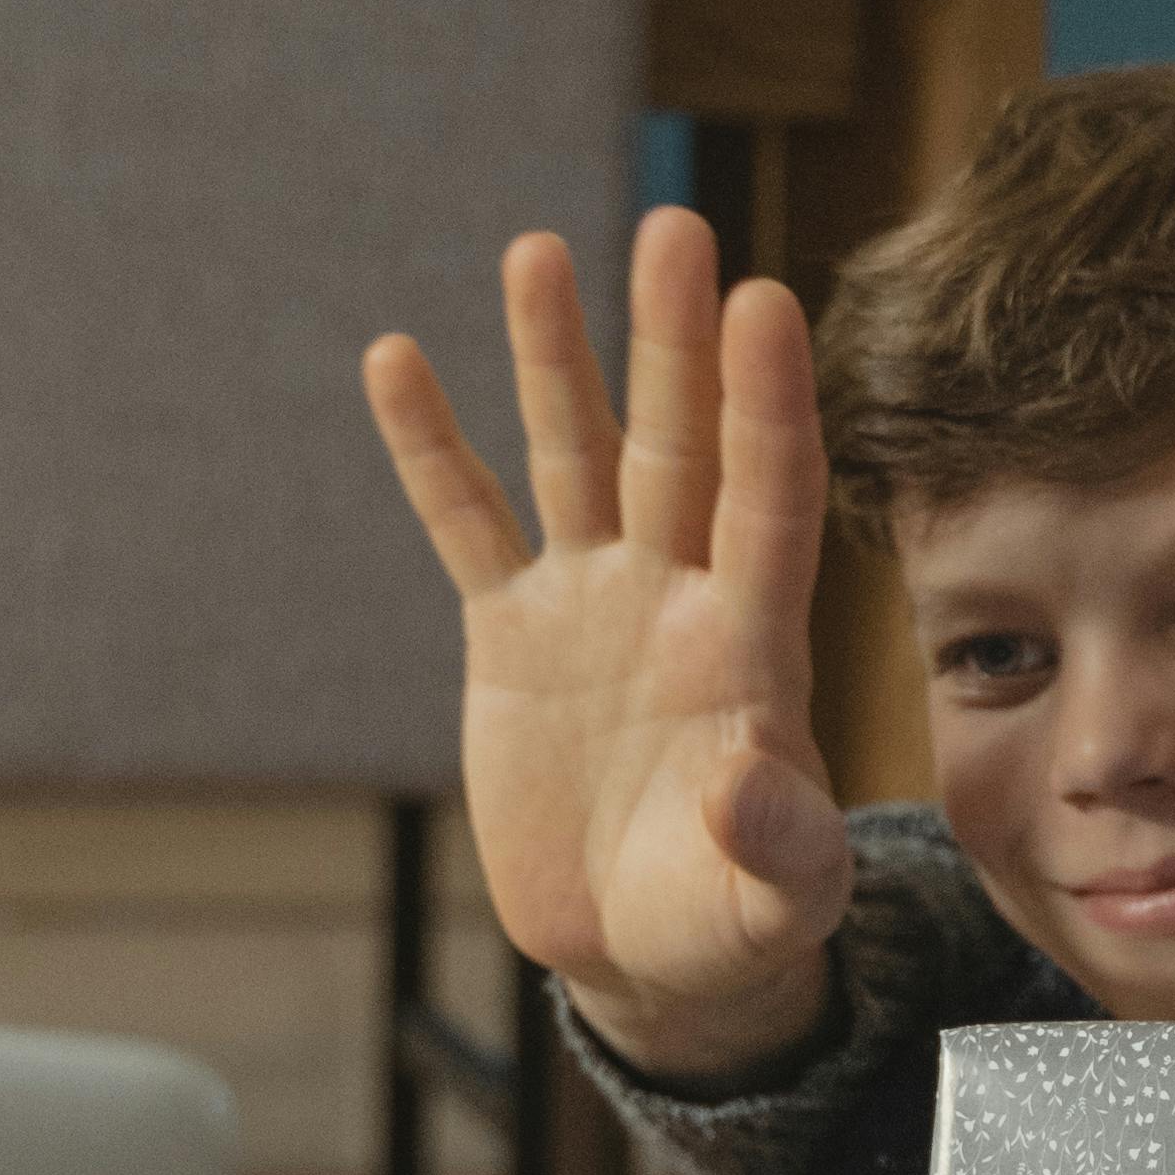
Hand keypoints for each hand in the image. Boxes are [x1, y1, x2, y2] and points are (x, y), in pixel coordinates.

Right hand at [363, 209, 852, 1080]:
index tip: (766, 302)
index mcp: (753, 646)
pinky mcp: (512, 634)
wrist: (649, 950)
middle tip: (675, 225)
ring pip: (575, 456)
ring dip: (557, 356)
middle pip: (677, 444)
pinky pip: (466, 523)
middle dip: (671, 339)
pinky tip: (398, 359)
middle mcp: (678, 594)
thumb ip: (776, 847)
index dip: (767, 406)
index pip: (768, 500)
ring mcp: (594, 602)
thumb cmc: (737, 922)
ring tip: (539, 249)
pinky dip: (431, 448)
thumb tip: (744, 787)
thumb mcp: (776, 902)